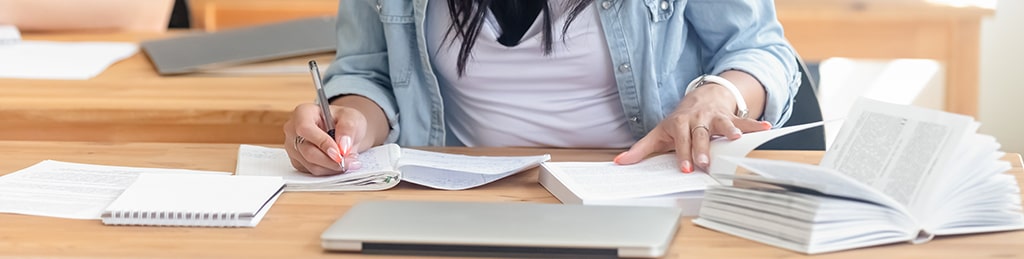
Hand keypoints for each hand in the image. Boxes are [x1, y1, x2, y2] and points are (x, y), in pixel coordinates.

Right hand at [283, 103, 366, 175]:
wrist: (342, 132)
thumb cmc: (343, 120)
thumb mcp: (351, 117)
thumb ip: (348, 128)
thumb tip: (343, 146)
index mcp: (303, 113)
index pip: (305, 129)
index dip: (322, 143)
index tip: (340, 152)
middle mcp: (293, 130)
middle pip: (308, 151)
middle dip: (332, 160)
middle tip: (352, 161)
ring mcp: (293, 147)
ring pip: (311, 165)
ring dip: (333, 167)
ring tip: (350, 161)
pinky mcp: (298, 162)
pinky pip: (312, 172)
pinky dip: (329, 171)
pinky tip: (339, 163)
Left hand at [613, 83, 770, 172]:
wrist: (702, 95)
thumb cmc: (680, 120)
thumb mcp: (660, 132)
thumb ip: (642, 149)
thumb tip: (620, 162)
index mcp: (680, 123)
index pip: (681, 140)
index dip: (683, 154)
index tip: (685, 168)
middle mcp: (698, 119)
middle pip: (700, 135)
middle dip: (702, 149)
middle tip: (705, 163)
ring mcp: (715, 117)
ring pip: (723, 125)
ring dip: (730, 131)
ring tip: (738, 138)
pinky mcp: (731, 116)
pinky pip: (744, 120)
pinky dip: (755, 123)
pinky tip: (767, 127)